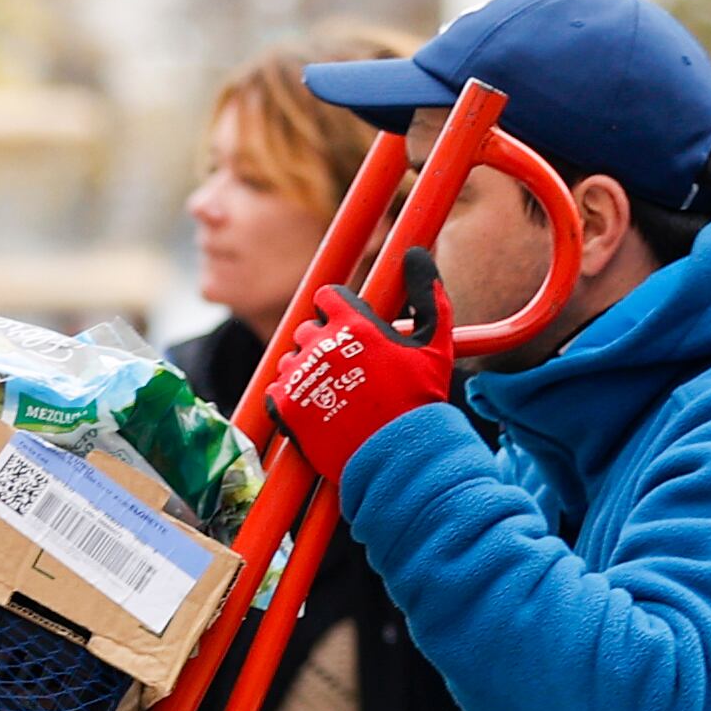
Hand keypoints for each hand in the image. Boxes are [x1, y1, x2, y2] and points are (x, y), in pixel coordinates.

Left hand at [263, 284, 456, 490]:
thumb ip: (427, 294)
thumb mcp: (435, 342)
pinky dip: (288, 400)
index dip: (338, 312)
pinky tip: (314, 410)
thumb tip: (417, 255)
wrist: (401, 455)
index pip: (327, 297)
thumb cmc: (421, 399)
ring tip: (333, 394)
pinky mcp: (285, 408)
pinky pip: (275, 392)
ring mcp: (300, 376)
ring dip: (306, 372)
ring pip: (291, 362)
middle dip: (323, 344)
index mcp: (353, 323)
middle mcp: (321, 344)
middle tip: (346, 370)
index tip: (349, 331)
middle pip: (307, 330)